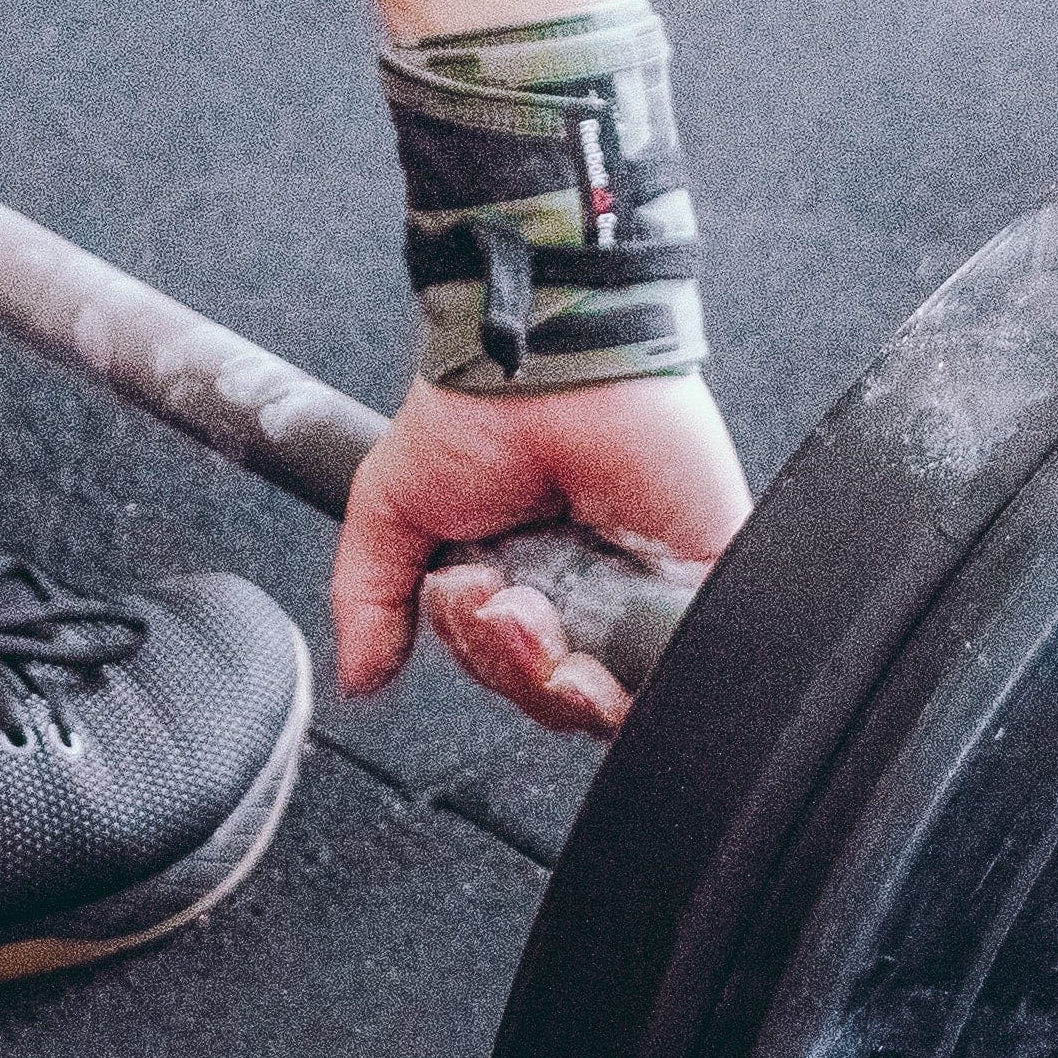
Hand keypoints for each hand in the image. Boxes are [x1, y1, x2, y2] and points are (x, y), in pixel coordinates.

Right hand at [332, 370, 747, 734]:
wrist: (541, 359)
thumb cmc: (478, 408)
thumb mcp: (392, 507)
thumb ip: (370, 598)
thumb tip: (358, 676)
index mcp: (528, 583)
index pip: (514, 675)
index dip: (487, 661)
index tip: (468, 604)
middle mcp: (590, 592)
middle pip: (558, 697)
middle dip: (514, 665)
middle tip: (501, 601)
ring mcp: (647, 590)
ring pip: (613, 697)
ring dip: (555, 674)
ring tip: (532, 607)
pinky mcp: (699, 580)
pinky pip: (682, 668)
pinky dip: (636, 682)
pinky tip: (593, 652)